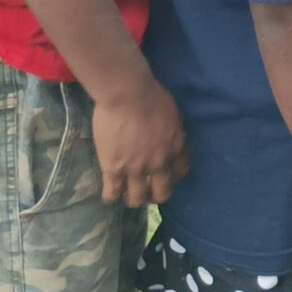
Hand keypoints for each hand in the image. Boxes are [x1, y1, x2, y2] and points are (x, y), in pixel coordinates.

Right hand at [91, 74, 185, 206]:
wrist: (128, 94)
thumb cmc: (151, 95)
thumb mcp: (172, 114)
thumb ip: (172, 132)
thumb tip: (168, 138)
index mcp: (176, 146)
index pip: (180, 171)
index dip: (173, 176)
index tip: (168, 175)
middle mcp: (159, 163)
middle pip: (161, 192)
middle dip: (156, 195)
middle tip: (149, 192)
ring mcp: (135, 169)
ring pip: (137, 198)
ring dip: (134, 198)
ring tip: (128, 194)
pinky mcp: (113, 168)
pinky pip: (112, 192)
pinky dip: (111, 195)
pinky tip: (110, 194)